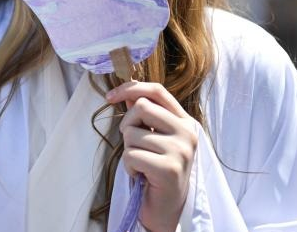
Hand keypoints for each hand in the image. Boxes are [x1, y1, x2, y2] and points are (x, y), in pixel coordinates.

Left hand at [106, 81, 197, 231]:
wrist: (167, 209)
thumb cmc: (156, 172)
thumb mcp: (154, 138)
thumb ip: (144, 116)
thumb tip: (127, 94)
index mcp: (185, 122)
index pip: (157, 91)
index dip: (130, 88)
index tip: (109, 97)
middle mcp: (187, 133)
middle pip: (141, 107)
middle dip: (127, 126)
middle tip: (134, 146)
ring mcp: (181, 150)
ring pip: (132, 133)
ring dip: (128, 151)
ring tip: (142, 165)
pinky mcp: (169, 168)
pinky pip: (131, 155)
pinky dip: (129, 167)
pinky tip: (141, 176)